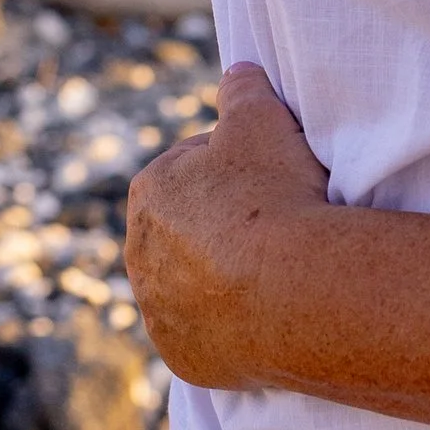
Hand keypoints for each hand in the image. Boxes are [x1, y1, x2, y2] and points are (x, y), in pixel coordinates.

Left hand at [125, 63, 327, 389]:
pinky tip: (270, 313)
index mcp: (148, 192)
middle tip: (279, 222)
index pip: (190, 168)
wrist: (291, 289)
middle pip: (188, 230)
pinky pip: (209, 335)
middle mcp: (138, 254)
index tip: (272, 176)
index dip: (236, 168)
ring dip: (226, 277)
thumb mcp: (261, 119)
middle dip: (224, 225)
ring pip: (194, 285)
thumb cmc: (272, 196)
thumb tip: (238, 71)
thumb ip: (243, 90)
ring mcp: (158, 312)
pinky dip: (234, 325)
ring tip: (279, 270)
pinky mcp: (183, 357)